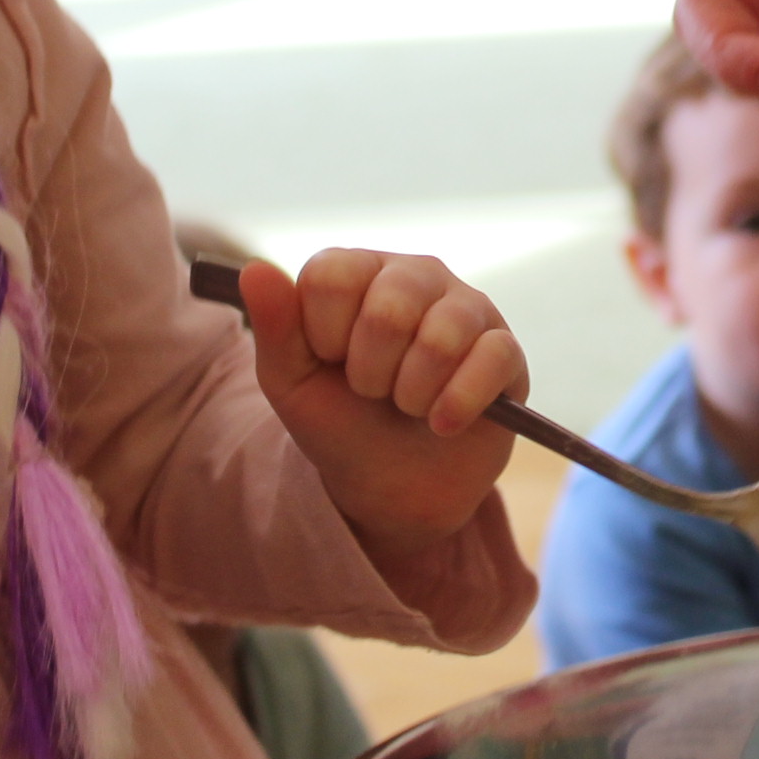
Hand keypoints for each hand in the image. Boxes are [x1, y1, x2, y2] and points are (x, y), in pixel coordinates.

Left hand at [240, 252, 518, 580]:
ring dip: (412, 394)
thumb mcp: (291, 384)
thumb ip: (274, 327)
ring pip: (443, 334)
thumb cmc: (338, 423)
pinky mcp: (506, 349)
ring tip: (408, 405)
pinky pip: (491, 359)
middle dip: (370, 372)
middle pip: (389, 306)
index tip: (329, 363)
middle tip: (372, 391)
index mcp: (357, 271)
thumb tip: (253, 270)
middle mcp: (415, 274)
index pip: (331, 277)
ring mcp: (467, 307)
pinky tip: (443, 424)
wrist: (392, 487)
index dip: (323, 336)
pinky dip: (457, 405)